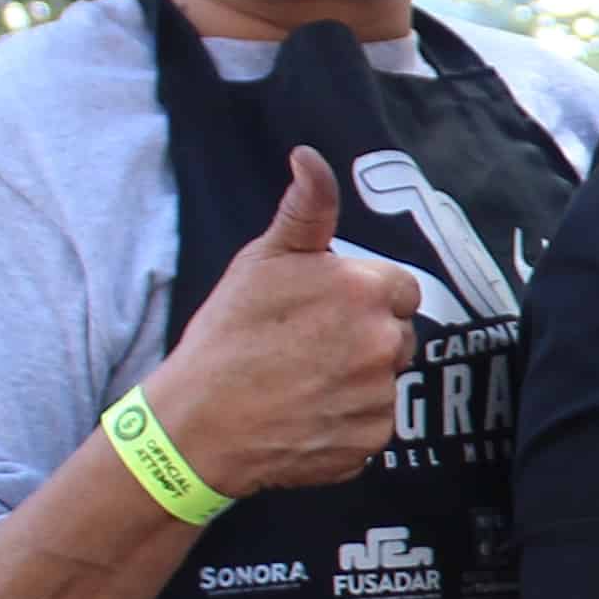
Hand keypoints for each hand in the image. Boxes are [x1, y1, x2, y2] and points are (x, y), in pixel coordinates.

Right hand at [137, 148, 426, 501]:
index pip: (400, 289)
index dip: (364, 299)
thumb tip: (310, 157)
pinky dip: (347, 423)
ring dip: (357, 381)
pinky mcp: (370, 442)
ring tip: (302, 382)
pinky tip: (306, 414)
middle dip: (364, 338)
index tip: (326, 312)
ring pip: (386, 381)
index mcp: (365, 290)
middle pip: (398, 335)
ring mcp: (379, 397)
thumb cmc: (228, 336)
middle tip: (309, 348)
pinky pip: (373, 424)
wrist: (199, 422)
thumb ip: (305, 208)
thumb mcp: (263, 259)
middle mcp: (383, 342)